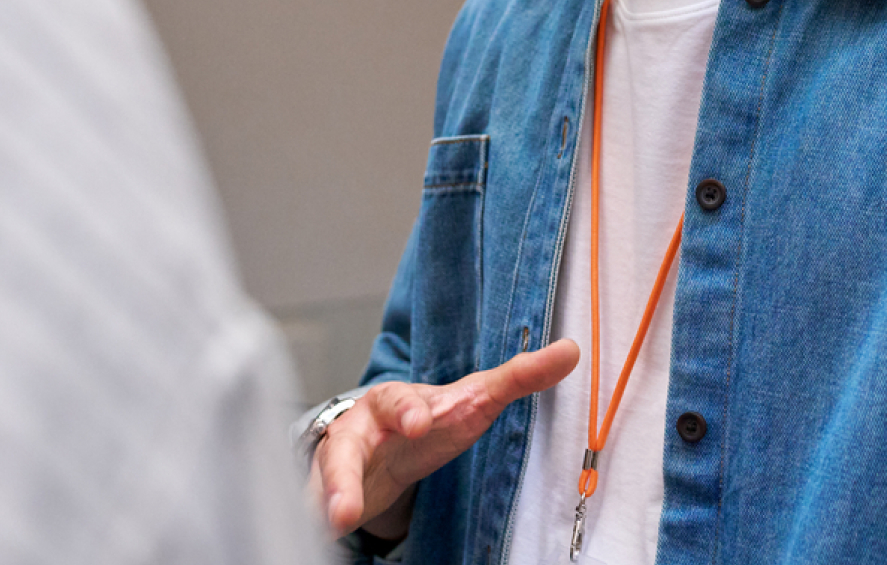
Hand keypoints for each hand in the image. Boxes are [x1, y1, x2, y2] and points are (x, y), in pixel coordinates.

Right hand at [307, 339, 579, 539]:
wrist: (385, 440)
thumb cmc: (432, 416)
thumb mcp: (473, 398)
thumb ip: (518, 378)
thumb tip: (572, 351)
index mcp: (395, 402)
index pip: (398, 401)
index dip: (408, 410)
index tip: (421, 422)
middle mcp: (358, 430)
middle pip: (344, 447)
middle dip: (344, 471)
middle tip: (349, 500)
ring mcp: (338, 464)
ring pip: (325, 480)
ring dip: (329, 499)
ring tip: (336, 522)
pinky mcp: (327, 494)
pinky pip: (315, 509)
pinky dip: (316, 520)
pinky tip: (320, 535)